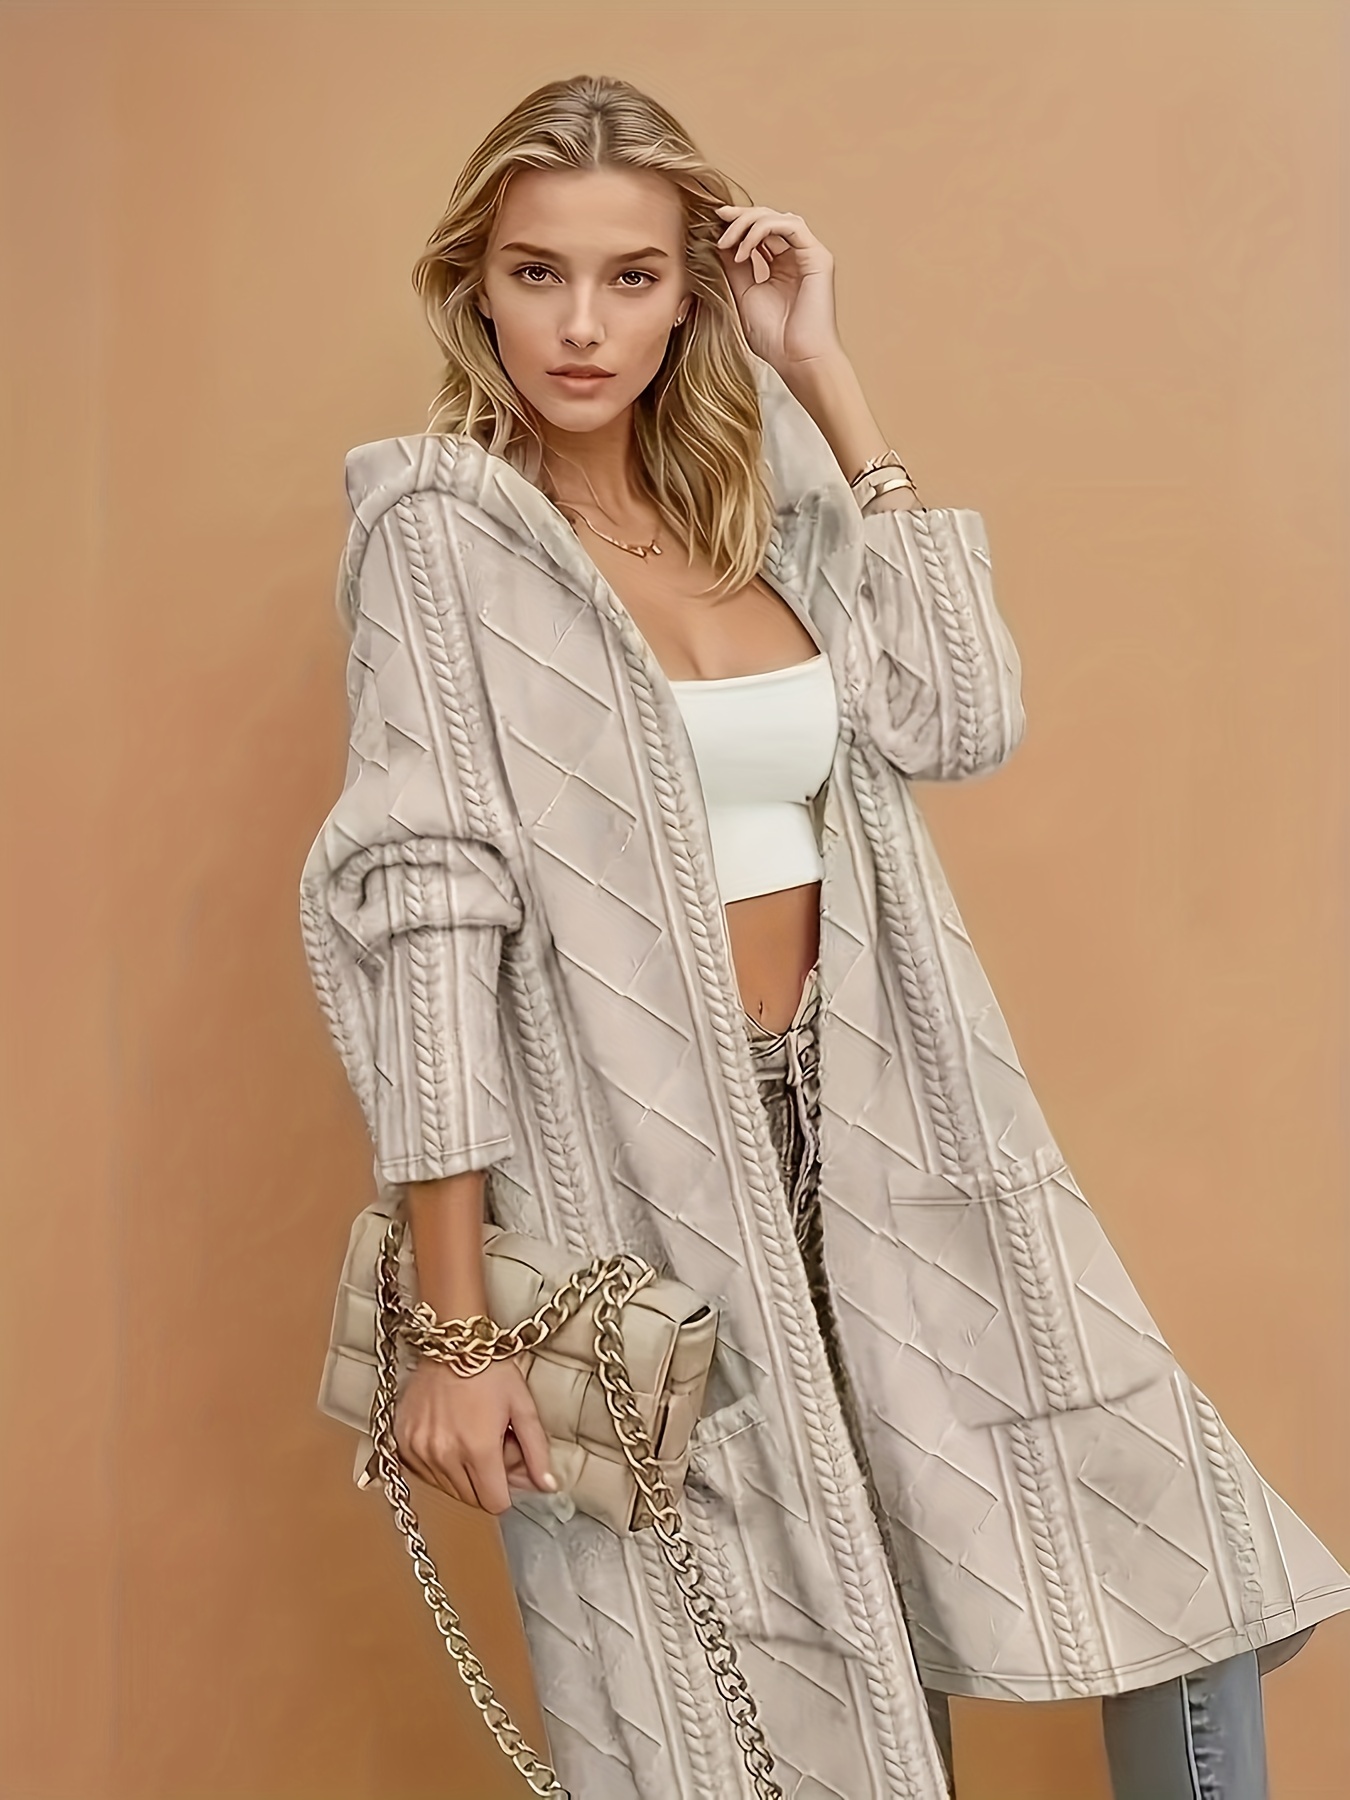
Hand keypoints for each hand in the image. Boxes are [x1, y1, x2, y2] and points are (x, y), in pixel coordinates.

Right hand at [394, 1356, 556, 1515]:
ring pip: (447, 1488)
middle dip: (486, 1481)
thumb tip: (548, 1487)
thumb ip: (537, 1451)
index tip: (508, 1469)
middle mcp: (445, 1455)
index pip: (495, 1503)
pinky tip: (449, 1436)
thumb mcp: (523, 1406)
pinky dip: (439, 1464)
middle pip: (472, 1499)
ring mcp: (420, 1449)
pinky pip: (424, 1473)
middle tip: (492, 1445)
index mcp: (478, 1449)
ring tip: (470, 1436)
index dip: (507, 1490)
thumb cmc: (490, 1369)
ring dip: (462, 1474)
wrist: (453, 1342)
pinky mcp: (403, 1441)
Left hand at [715, 204, 843, 376]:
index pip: (759, 233)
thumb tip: (719, 241)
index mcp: (780, 267)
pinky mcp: (818, 257)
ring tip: (727, 242)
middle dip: (740, 217)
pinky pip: (789, 226)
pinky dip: (762, 230)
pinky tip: (744, 251)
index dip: (737, 224)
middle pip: (768, 219)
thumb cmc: (774, 339)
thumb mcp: (743, 294)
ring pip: (778, 218)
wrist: (797, 360)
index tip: (713, 221)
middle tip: (717, 221)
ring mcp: (808, 256)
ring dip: (748, 222)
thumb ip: (734, 267)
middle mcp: (796, 258)